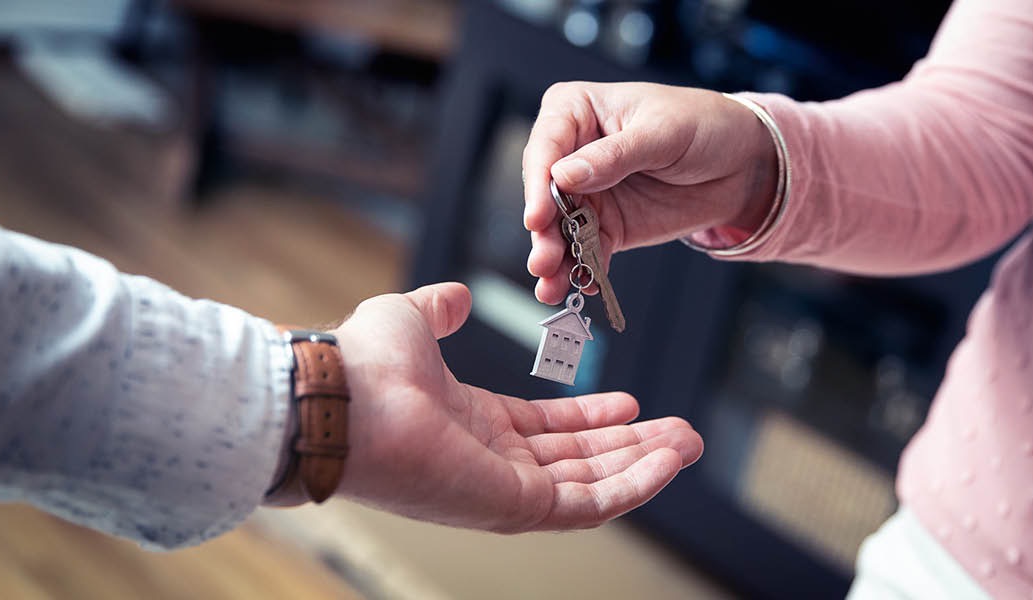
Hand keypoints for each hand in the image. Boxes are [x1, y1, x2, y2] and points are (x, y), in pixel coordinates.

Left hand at [332, 282, 702, 531]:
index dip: (590, 418)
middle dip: (632, 446)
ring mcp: (503, 489)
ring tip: (687, 445)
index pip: (545, 428)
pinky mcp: (514, 505)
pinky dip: (633, 484)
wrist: (345, 396)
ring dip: (643, 464)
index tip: (629, 402)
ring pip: (591, 485)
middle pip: (578, 460)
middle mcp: (490, 462)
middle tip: (679, 432)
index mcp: (471, 422)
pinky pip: (588, 503)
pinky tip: (667, 463)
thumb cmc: (365, 362)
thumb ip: (440, 310)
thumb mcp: (412, 319)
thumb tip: (456, 297)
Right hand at [523, 82, 777, 303]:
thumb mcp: (662, 132)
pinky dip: (583, 270)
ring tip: (552, 286)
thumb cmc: (702, 124)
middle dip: (543, 231)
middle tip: (543, 260)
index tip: (537, 218)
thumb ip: (614, 156)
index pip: (545, 147)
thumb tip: (564, 176)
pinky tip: (582, 286)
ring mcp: (587, 192)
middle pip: (544, 194)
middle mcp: (572, 152)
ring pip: (559, 228)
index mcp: (576, 110)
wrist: (742, 162)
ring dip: (554, 258)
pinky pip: (586, 250)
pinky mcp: (606, 225)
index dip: (537, 185)